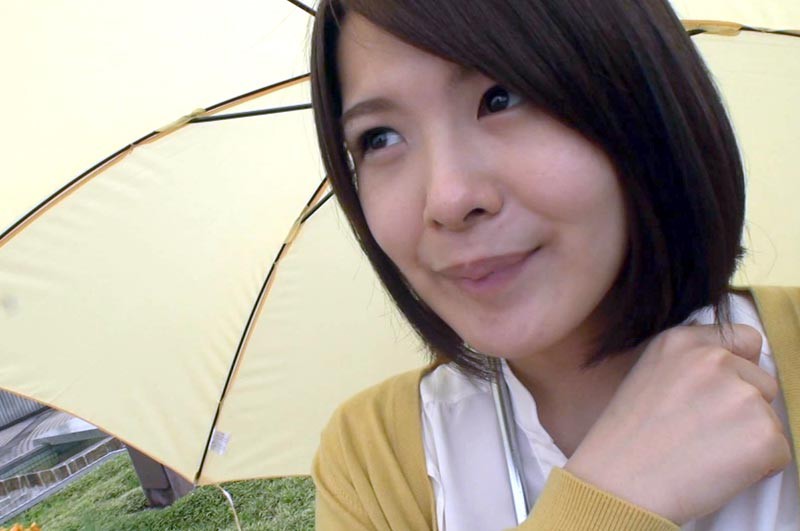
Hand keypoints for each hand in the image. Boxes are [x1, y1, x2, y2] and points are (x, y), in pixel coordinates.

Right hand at [565, 324, 790, 523]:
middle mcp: (715, 359)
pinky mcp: (763, 434)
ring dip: (749, 437)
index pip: (744, 339)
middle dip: (745, 407)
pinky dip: (758, 468)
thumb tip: (733, 374)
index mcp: (683, 341)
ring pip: (770, 418)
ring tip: (704, 453)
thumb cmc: (626, 438)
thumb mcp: (647, 375)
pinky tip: (717, 470)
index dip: (738, 370)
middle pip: (762, 381)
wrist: (617, 482)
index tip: (717, 396)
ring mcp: (742, 395)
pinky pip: (780, 452)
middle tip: (702, 433)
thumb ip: (691, 364)